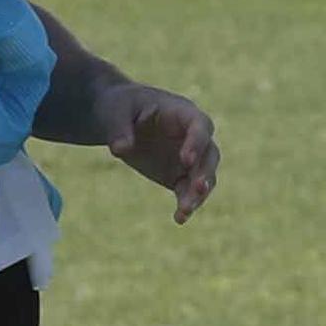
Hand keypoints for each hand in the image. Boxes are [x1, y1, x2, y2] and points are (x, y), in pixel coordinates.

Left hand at [94, 82, 218, 222]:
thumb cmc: (120, 107)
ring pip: (204, 177)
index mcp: (181, 112)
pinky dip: (186, 205)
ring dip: (198, 194)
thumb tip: (121, 149)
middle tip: (198, 188)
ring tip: (185, 211)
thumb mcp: (115, 111)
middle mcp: (192, 136)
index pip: (200, 125)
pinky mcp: (178, 175)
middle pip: (210, 154)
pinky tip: (179, 219)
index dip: (197, 142)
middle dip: (205, 172)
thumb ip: (119, 129)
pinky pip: (188, 192)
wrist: (116, 118)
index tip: (186, 160)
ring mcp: (188, 157)